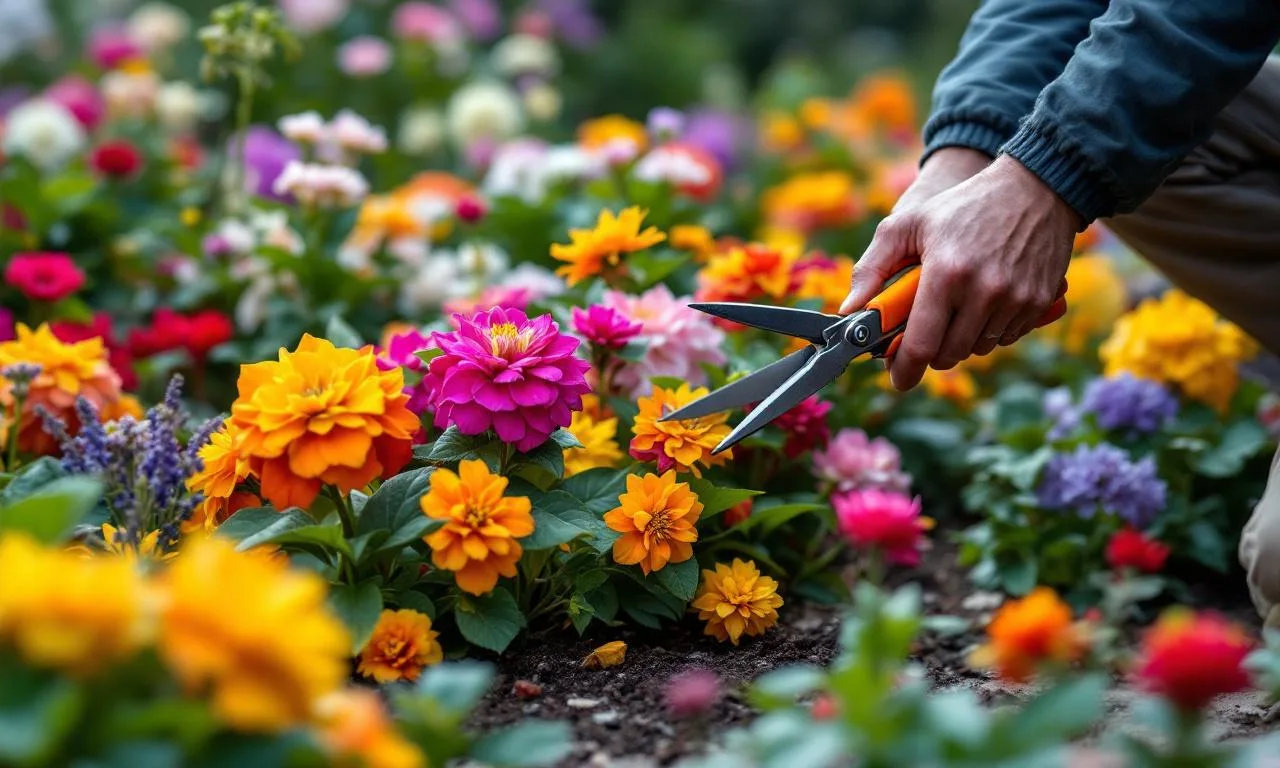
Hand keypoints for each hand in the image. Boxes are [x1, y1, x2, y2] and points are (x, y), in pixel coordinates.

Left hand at [839, 154, 1080, 390]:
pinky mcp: (1039, 302)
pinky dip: (989, 331)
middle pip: (949, 354)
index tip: (897, 378)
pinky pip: (1006, 338)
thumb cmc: (962, 205)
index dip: (905, 369)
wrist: (1034, 187)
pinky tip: (982, 305)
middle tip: (922, 334)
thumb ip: (872, 268)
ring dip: (960, 341)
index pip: (922, 344)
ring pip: (978, 349)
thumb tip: (849, 311)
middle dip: (930, 352)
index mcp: (946, 273)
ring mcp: (1016, 298)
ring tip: (954, 310)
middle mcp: (984, 291)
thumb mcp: (907, 224)